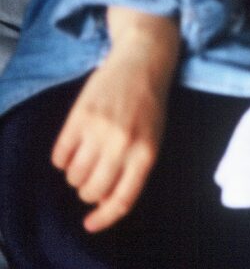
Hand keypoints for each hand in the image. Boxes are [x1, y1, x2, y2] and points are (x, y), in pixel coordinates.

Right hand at [51, 6, 179, 232]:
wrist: (143, 62)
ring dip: (75, 174)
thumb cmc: (150, 105)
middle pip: (92, 191)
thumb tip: (106, 200)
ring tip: (85, 157)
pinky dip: (62, 158)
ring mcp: (100, 131)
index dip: (104, 218)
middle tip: (92, 177)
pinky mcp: (79, 117)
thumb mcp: (153, 138)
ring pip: (73, 176)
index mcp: (147, 153)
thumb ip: (134, 168)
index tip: (90, 224)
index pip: (123, 199)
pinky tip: (74, 145)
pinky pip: (59, 156)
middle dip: (87, 191)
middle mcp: (123, 145)